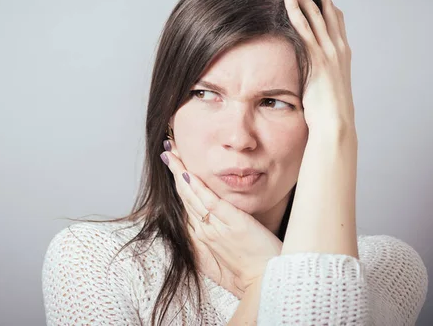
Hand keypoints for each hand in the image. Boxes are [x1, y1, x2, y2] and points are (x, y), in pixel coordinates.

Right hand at [160, 139, 282, 295]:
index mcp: (203, 236)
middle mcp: (204, 231)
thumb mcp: (230, 250)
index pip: (187, 203)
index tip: (173, 164)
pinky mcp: (231, 224)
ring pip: (192, 196)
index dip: (179, 182)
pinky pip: (210, 202)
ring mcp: (216, 227)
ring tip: (171, 153)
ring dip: (180, 172)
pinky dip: (197, 187)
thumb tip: (218, 214)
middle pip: (185, 196)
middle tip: (167, 151)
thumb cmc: (252, 267)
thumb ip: (222, 231)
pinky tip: (188, 173)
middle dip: (175, 171)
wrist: (265, 282)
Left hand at [283, 0, 354, 132]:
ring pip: (316, 12)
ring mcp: (331, 52)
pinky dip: (297, 10)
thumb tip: (306, 66)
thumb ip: (316, 69)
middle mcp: (339, 46)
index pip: (331, 15)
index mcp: (341, 51)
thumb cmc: (327, 111)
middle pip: (325, 6)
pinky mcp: (320, 59)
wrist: (336, 126)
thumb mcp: (322, 84)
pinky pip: (306, 28)